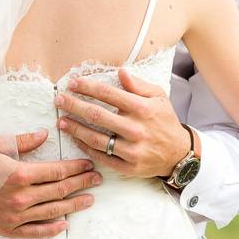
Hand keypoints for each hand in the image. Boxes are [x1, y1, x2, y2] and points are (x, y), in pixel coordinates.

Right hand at [0, 129, 102, 238]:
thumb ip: (24, 140)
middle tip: (98, 179)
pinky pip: (35, 231)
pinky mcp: (8, 228)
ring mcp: (16, 215)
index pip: (57, 171)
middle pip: (60, 190)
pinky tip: (65, 224)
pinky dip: (51, 229)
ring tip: (90, 200)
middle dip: (82, 183)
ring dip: (74, 205)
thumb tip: (45, 134)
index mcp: (20, 174)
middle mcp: (21, 196)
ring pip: (52, 211)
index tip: (90, 164)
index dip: (77, 167)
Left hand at [55, 68, 191, 177]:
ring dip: (75, 129)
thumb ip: (139, 85)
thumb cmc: (165, 121)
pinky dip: (86, 147)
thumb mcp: (158, 97)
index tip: (73, 83)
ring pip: (96, 138)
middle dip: (74, 106)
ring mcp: (132, 149)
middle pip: (97, 115)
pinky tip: (76, 139)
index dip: (88, 87)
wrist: (178, 153)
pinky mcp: (128, 166)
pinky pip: (102, 156)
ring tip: (61, 121)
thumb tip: (121, 72)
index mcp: (143, 109)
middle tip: (59, 100)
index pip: (108, 94)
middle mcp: (136, 129)